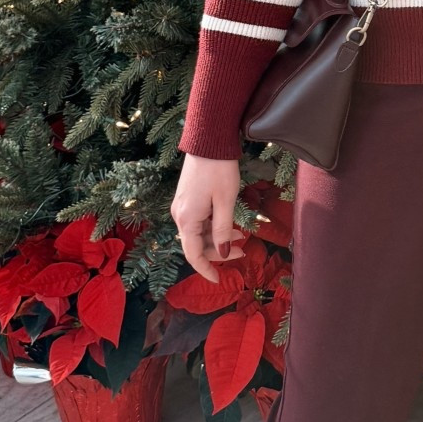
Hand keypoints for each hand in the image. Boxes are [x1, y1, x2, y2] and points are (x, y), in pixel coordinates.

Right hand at [170, 153, 245, 282]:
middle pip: (197, 244)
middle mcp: (180, 215)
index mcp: (187, 219)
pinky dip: (214, 226)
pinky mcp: (187, 198)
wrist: (208, 141)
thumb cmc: (219, 170)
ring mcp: (182, 206)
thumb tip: (222, 251)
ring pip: (199, 232)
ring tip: (242, 237)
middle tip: (242, 252)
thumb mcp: (226, 201)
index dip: (205, 269)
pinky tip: (230, 224)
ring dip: (218, 238)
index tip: (218, 280)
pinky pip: (199, 220)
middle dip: (218, 252)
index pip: (193, 254)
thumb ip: (223, 229)